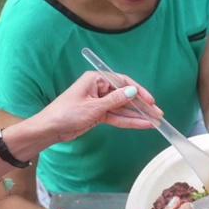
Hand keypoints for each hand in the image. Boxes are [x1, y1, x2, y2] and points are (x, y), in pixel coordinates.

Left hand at [33, 71, 161, 143]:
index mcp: (95, 79)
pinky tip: (142, 125)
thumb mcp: (93, 106)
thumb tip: (133, 91)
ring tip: (154, 122)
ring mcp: (100, 103)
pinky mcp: (99, 115)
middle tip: (158, 113)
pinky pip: (117, 117)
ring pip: (123, 108)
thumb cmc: (66, 112)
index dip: (138, 90)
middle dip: (141, 105)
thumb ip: (115, 100)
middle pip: (125, 95)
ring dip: (138, 115)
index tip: (150, 101)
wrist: (50, 129)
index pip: (122, 81)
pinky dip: (129, 122)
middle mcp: (99, 89)